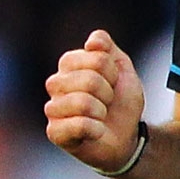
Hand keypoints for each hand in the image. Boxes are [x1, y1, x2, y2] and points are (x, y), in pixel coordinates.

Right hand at [44, 29, 145, 172]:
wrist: (126, 137)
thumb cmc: (120, 103)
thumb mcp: (123, 70)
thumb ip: (108, 49)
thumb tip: (93, 41)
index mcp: (70, 64)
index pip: (97, 55)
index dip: (113, 71)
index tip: (113, 82)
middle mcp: (56, 83)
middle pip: (90, 78)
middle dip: (109, 93)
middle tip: (107, 102)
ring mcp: (53, 108)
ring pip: (82, 102)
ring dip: (102, 111)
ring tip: (100, 116)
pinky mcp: (54, 132)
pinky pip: (79, 125)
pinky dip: (96, 130)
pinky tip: (96, 132)